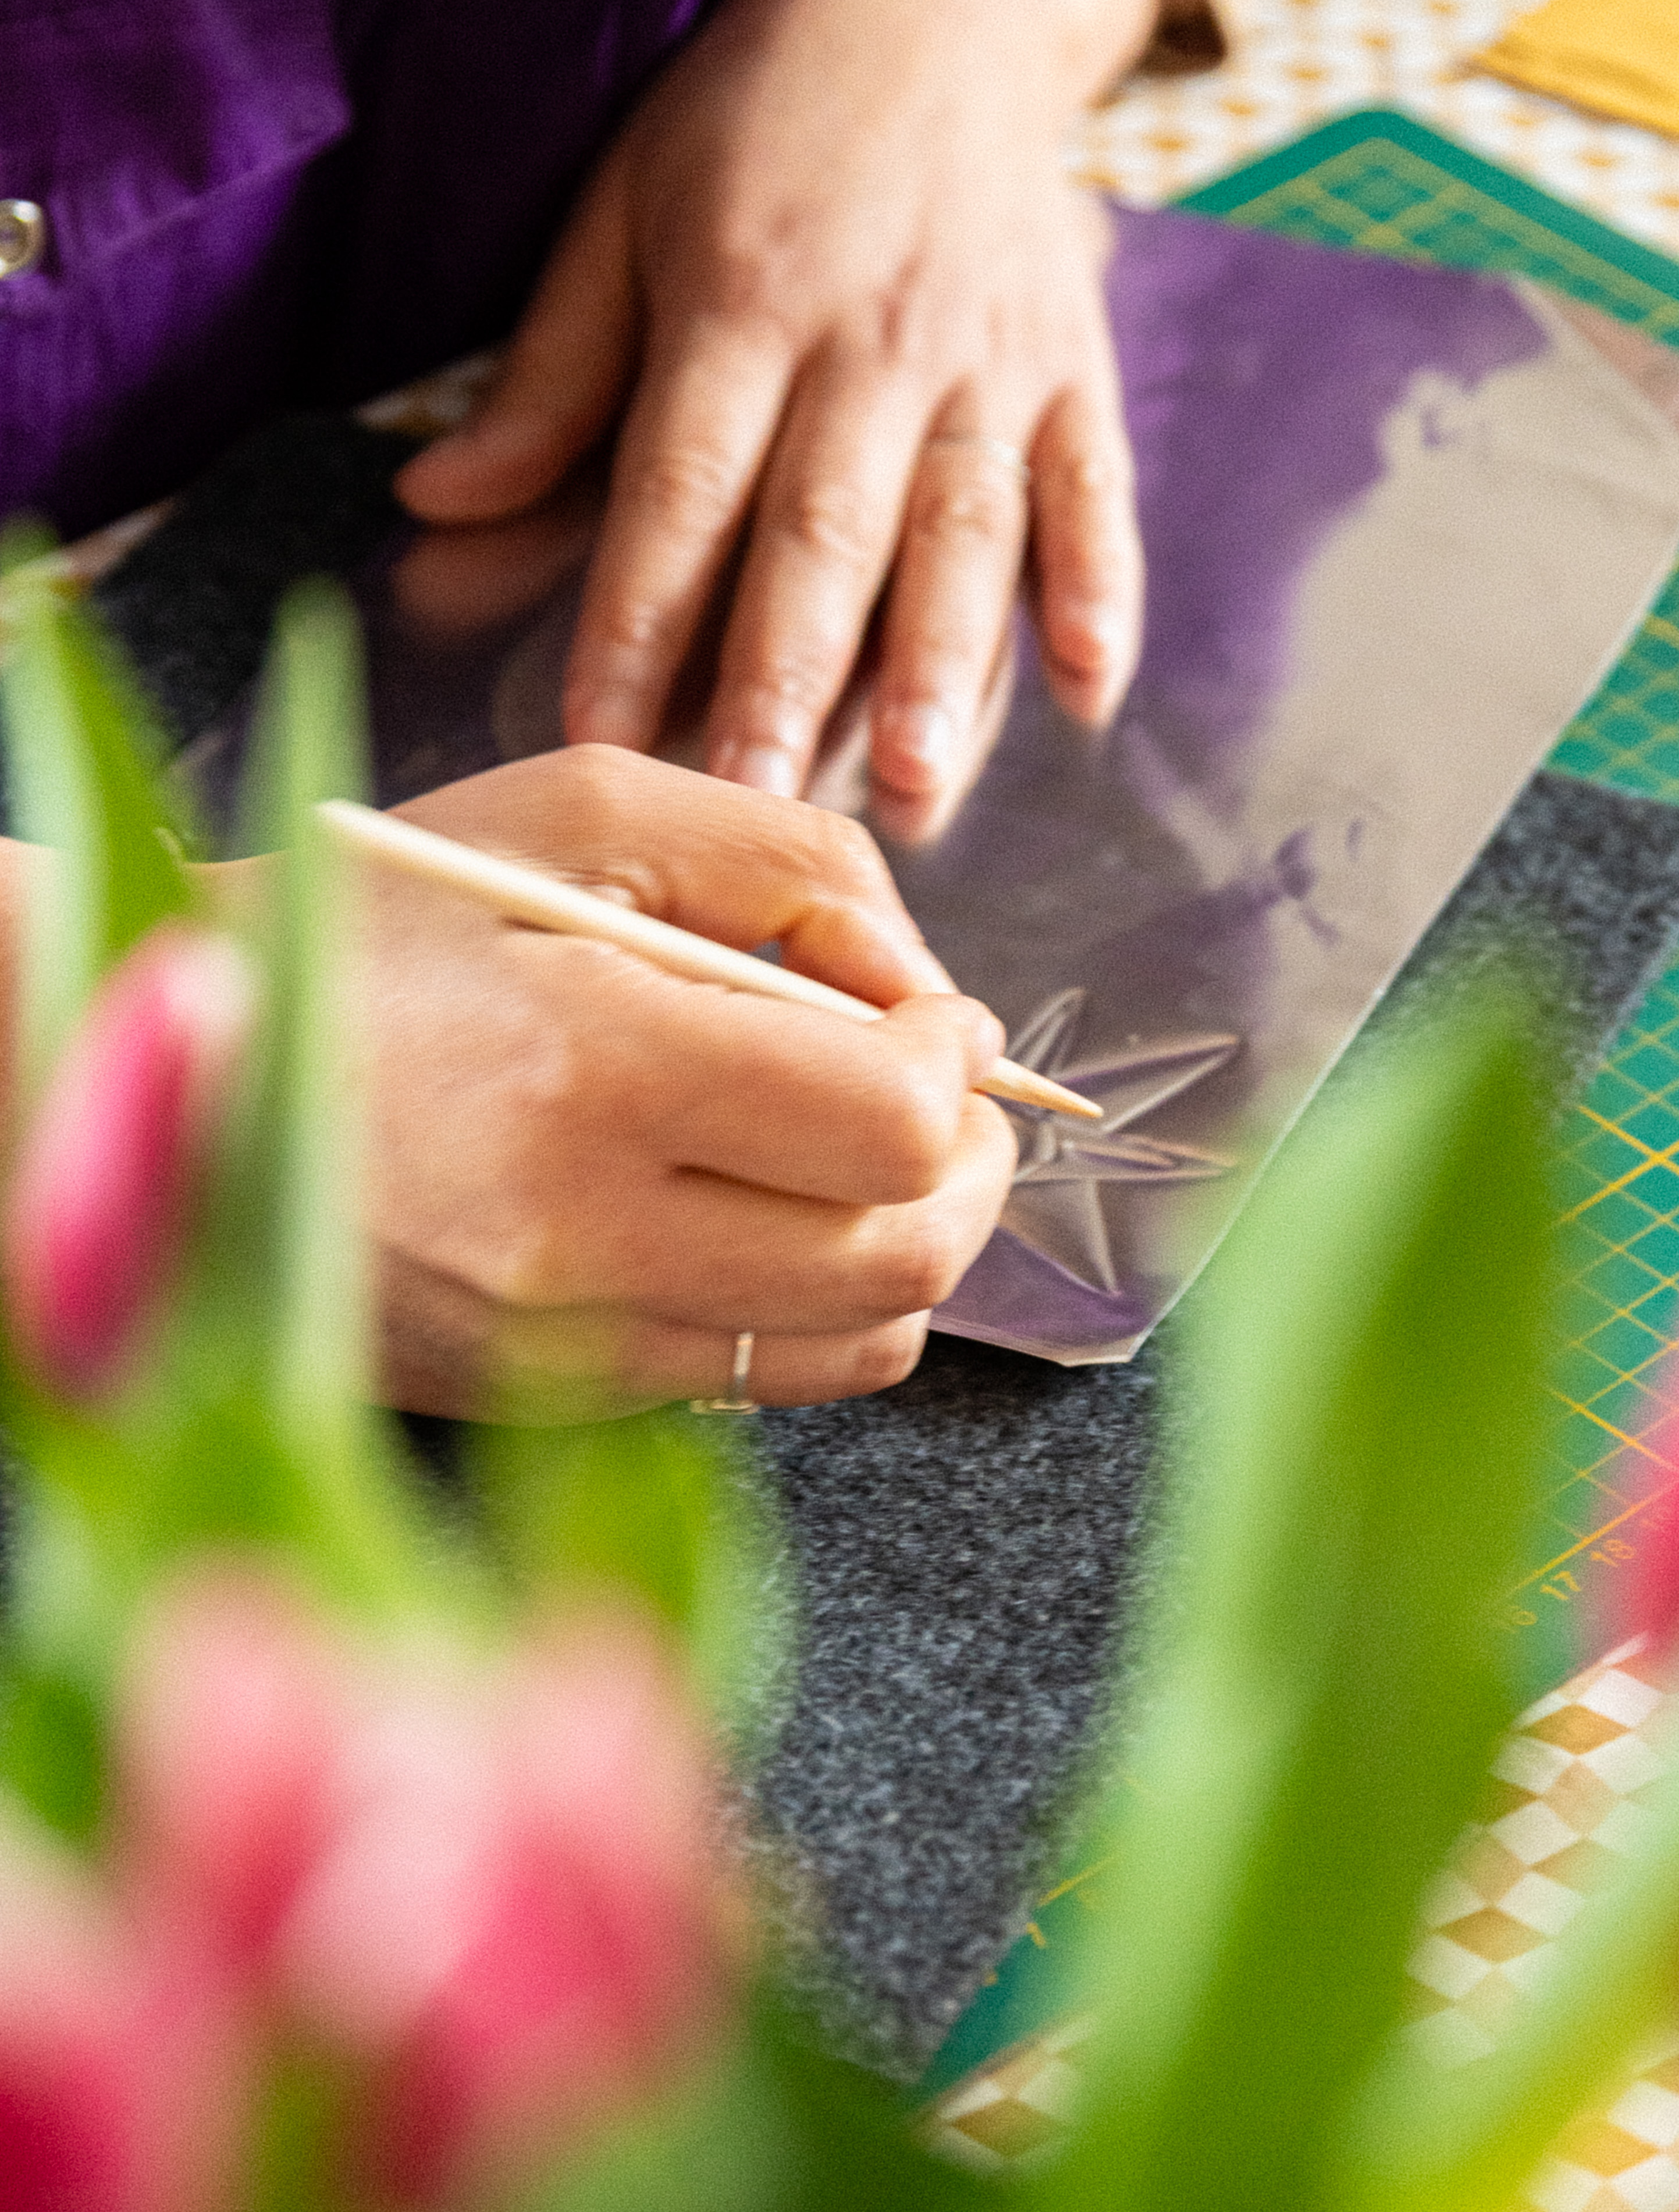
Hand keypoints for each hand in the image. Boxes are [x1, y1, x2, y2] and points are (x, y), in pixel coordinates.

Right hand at [347, 747, 1016, 1415]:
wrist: (175, 1073)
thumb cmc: (374, 919)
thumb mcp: (574, 813)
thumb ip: (784, 865)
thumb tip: (916, 982)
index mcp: (588, 1063)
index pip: (891, 1122)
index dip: (957, 1065)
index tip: (934, 1015)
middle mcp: (578, 1230)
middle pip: (903, 1256)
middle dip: (970, 1168)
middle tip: (948, 1092)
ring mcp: (555, 1340)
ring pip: (852, 1342)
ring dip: (908, 1244)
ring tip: (872, 1156)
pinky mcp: (537, 1398)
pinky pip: (753, 1381)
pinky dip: (809, 1303)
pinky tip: (769, 1216)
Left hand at [396, 0, 1159, 827]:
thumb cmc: (759, 114)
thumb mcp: (623, 206)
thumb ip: (549, 372)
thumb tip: (433, 505)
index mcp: (740, 299)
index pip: (681, 490)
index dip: (638, 619)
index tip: (601, 735)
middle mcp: (870, 339)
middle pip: (824, 537)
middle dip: (785, 685)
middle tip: (751, 808)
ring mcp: (987, 357)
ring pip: (964, 534)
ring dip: (942, 672)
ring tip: (916, 791)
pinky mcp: (1073, 367)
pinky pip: (1093, 492)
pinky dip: (1098, 591)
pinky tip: (1085, 691)